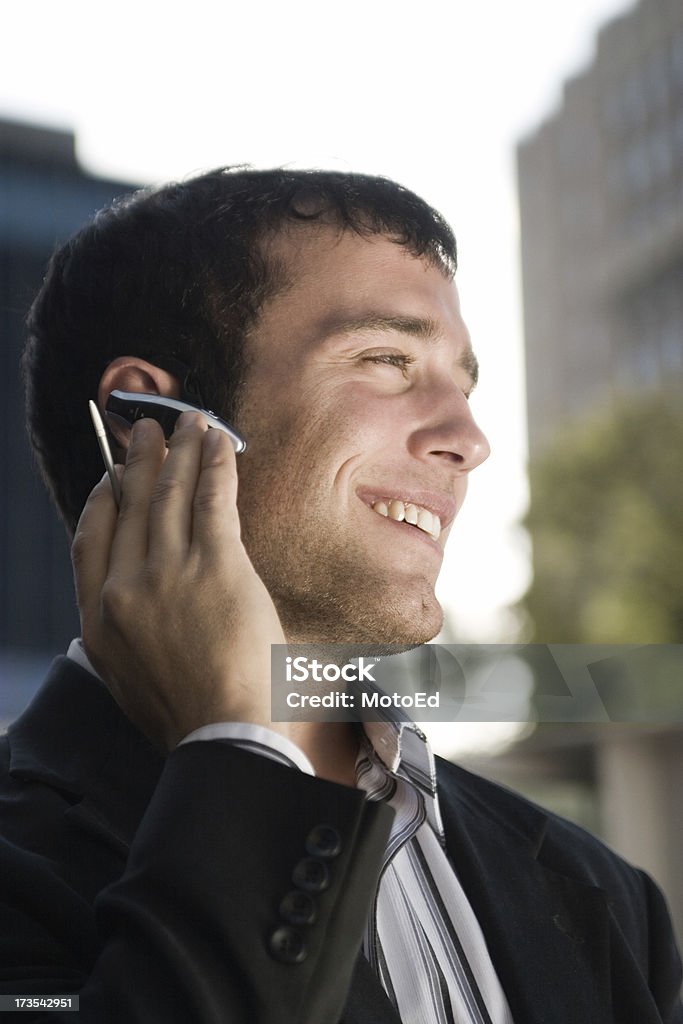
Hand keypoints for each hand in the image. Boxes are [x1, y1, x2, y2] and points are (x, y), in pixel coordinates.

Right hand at [72, 413, 287, 750]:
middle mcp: (126, 586)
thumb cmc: (187, 715)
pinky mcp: (217, 565)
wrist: (224, 736)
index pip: (91, 537)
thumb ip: (121, 633)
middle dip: (140, 461)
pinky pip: (212, 500)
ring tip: (187, 423)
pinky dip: (214, 464)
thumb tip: (127, 605)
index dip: (103, 498)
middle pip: (131, 506)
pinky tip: (217, 441)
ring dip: (180, 451)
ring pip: (171, 494)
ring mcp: (169, 572)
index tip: (112, 477)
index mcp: (99, 617)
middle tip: (148, 431)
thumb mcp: (128, 678)